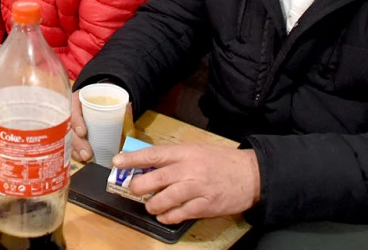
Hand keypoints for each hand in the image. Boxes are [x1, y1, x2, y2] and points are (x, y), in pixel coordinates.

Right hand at [69, 93, 131, 163]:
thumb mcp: (110, 102)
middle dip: (77, 142)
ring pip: (68, 138)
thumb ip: (118, 106)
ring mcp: (70, 125)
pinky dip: (75, 153)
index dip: (76, 121)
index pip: (73, 109)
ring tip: (85, 158)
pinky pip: (70, 145)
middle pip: (68, 128)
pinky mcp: (72, 135)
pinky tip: (82, 159)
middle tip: (87, 153)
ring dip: (76, 150)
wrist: (100, 103)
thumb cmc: (103, 102)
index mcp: (78, 100)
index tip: (83, 132)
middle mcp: (71, 112)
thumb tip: (129, 108)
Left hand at [115, 144, 260, 223]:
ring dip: (153, 205)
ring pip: (166, 199)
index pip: (154, 154)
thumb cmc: (220, 161)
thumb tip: (148, 165)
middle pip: (156, 179)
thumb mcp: (196, 150)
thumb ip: (174, 158)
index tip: (117, 162)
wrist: (251, 174)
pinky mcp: (205, 205)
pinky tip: (164, 216)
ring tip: (150, 206)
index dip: (133, 159)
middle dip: (139, 186)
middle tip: (132, 189)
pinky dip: (169, 216)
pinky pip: (181, 213)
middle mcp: (189, 170)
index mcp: (185, 153)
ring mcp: (197, 189)